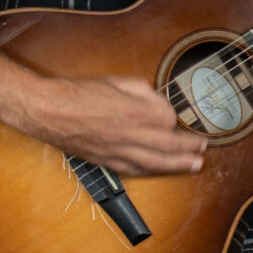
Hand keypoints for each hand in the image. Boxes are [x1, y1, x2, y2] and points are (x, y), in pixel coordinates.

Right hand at [18, 75, 206, 176]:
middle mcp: (130, 134)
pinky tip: (163, 171)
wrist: (48, 110)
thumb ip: (144, 91)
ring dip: (179, 165)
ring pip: (155, 162)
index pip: (168, 118)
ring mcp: (118, 151)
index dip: (175, 117)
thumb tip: (159, 101)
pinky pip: (134, 169)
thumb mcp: (118, 81)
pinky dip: (152, 171)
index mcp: (135, 111)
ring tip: (195, 166)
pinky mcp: (106, 161)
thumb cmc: (80, 92)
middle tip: (204, 148)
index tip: (177, 115)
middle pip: (169, 144)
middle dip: (190, 147)